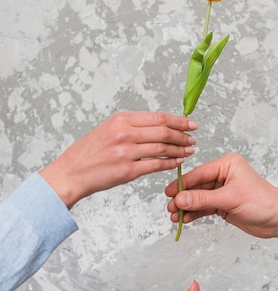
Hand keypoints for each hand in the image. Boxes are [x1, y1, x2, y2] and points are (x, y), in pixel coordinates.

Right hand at [40, 111, 197, 207]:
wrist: (71, 172)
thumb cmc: (89, 152)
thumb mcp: (108, 129)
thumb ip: (132, 126)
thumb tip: (160, 125)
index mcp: (121, 119)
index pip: (159, 117)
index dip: (179, 121)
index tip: (191, 124)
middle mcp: (125, 133)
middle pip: (164, 132)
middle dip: (183, 136)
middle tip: (193, 139)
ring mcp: (126, 152)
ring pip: (163, 149)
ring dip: (180, 150)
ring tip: (189, 150)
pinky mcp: (128, 171)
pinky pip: (156, 166)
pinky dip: (171, 163)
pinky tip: (179, 162)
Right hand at [165, 153, 277, 237]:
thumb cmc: (262, 202)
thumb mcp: (229, 199)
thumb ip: (203, 199)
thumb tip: (180, 199)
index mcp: (227, 164)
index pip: (199, 174)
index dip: (182, 185)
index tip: (168, 193)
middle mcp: (224, 175)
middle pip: (197, 186)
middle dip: (183, 198)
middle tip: (170, 208)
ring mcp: (223, 190)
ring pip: (199, 198)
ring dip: (187, 207)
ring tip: (174, 217)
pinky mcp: (223, 203)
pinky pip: (204, 207)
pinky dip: (195, 213)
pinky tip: (185, 219)